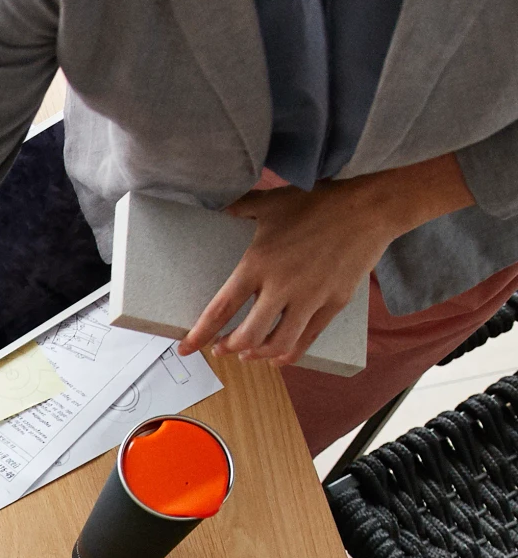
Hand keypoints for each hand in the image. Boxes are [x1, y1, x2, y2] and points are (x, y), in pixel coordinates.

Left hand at [183, 182, 398, 365]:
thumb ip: (239, 208)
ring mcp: (310, 298)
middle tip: (222, 348)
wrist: (371, 206)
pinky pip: (307, 340)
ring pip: (277, 345)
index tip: (186, 349)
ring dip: (257, 355)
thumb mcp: (272, 202)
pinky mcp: (334, 304)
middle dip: (229, 348)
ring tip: (248, 353)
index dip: (199, 335)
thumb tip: (215, 205)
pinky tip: (278, 356)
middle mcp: (282, 286)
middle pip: (247, 337)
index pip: (220, 309)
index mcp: (258, 263)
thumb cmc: (318, 202)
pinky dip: (289, 354)